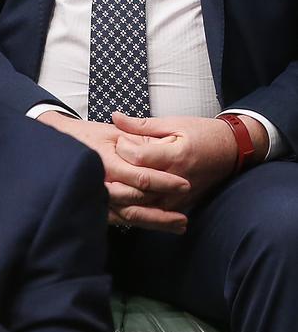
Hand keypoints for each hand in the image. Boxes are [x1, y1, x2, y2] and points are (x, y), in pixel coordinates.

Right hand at [37, 112, 190, 232]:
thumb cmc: (84, 136)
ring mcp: (96, 198)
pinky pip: (119, 218)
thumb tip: (160, 145)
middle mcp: (101, 184)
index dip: (165, 183)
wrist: (55, 146)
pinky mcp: (95, 207)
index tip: (184, 185)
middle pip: (137, 202)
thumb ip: (134, 139)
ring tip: (179, 225)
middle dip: (163, 209)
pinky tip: (156, 224)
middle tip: (186, 213)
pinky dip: (139, 222)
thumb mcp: (111, 131)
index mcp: (107, 163)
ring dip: (156, 222)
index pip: (141, 178)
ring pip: (129, 215)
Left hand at [111, 112, 260, 210]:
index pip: (139, 158)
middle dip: (115, 178)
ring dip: (120, 200)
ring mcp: (178, 197)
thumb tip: (116, 117)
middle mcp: (177, 180)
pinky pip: (152, 214)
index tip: (116, 140)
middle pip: (137, 186)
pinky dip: (133, 210)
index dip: (123, 149)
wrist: (231, 151)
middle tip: (100, 167)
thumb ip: (142, 124)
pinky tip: (118, 204)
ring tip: (102, 188)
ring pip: (143, 206)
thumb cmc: (203, 133)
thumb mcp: (174, 123)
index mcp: (176, 156)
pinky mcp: (179, 205)